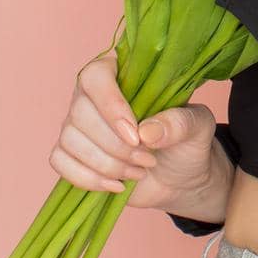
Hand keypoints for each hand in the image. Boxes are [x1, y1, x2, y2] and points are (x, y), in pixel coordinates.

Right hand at [49, 49, 219, 210]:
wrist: (180, 176)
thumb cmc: (187, 141)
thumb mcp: (198, 126)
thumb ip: (180, 123)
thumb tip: (147, 132)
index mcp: (122, 72)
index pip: (96, 77)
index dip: (111, 107)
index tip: (136, 136)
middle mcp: (92, 94)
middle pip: (80, 114)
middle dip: (115, 146)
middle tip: (148, 159)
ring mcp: (79, 123)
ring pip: (70, 140)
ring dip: (106, 164)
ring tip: (139, 171)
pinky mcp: (72, 151)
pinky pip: (60, 161)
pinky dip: (87, 178)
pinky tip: (116, 185)